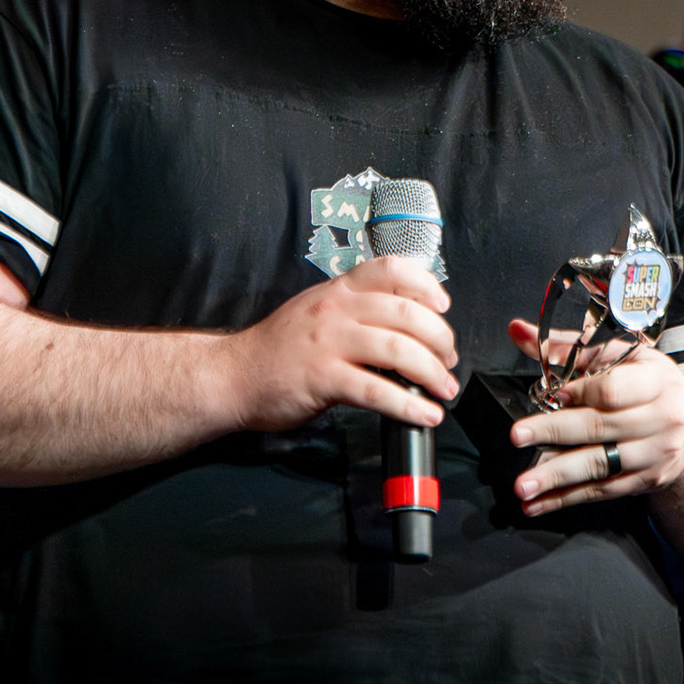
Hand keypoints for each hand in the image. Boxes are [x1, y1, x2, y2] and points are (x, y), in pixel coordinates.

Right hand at [225, 255, 458, 434]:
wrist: (234, 375)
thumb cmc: (279, 348)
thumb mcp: (317, 311)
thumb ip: (356, 310)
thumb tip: (408, 325)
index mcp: (338, 290)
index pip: (390, 269)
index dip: (426, 284)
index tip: (443, 305)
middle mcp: (336, 311)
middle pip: (406, 314)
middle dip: (440, 340)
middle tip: (449, 361)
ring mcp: (329, 343)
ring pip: (398, 350)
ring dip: (432, 373)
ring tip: (443, 390)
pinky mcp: (323, 379)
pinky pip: (377, 391)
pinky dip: (409, 405)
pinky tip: (423, 414)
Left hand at [504, 318, 683, 516]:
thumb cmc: (646, 383)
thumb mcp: (618, 355)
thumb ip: (566, 346)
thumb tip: (517, 331)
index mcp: (656, 380)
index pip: (613, 389)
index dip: (580, 392)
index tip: (553, 394)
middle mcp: (662, 419)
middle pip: (599, 426)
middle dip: (553, 431)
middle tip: (518, 435)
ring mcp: (654, 454)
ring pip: (598, 465)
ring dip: (555, 476)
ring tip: (523, 486)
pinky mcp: (645, 481)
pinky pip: (601, 491)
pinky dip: (566, 498)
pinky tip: (538, 504)